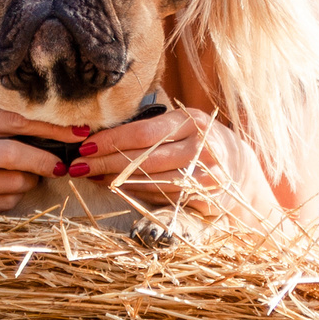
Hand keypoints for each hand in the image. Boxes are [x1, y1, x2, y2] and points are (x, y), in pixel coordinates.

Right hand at [0, 74, 80, 215]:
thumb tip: (12, 70)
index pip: (14, 120)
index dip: (50, 126)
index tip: (77, 130)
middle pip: (16, 154)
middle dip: (48, 159)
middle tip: (65, 161)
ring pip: (13, 182)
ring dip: (33, 180)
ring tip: (37, 174)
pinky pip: (3, 203)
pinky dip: (16, 197)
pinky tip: (14, 189)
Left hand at [68, 105, 270, 222]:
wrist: (241, 172)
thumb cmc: (200, 144)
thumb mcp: (183, 126)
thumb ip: (153, 129)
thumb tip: (101, 136)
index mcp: (192, 120)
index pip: (143, 132)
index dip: (111, 140)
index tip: (84, 145)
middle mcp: (202, 145)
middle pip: (143, 158)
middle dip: (105, 163)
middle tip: (77, 166)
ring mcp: (207, 174)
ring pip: (151, 181)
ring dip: (116, 182)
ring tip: (91, 178)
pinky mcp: (207, 199)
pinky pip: (163, 198)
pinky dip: (137, 194)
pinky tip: (117, 190)